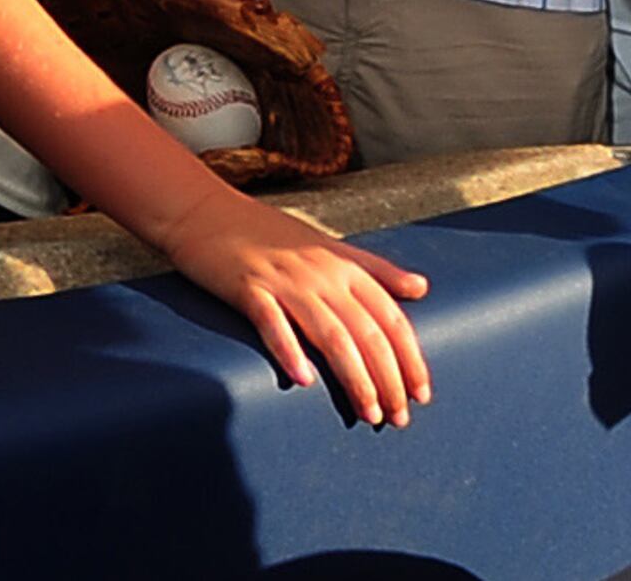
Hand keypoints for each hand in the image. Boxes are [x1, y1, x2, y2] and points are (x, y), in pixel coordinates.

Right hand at [165, 187, 431, 425]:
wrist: (208, 211)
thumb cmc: (270, 234)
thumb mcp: (329, 246)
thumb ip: (375, 269)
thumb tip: (421, 288)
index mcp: (345, 265)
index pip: (390, 316)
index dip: (410, 357)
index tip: (422, 393)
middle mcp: (322, 273)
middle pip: (367, 331)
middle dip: (388, 378)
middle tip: (399, 418)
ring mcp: (286, 281)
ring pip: (331, 333)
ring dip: (354, 376)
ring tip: (369, 412)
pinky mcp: (248, 289)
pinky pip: (273, 323)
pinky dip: (290, 350)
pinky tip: (303, 379)